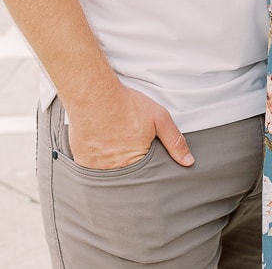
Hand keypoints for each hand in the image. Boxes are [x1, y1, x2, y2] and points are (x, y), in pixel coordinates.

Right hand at [63, 84, 193, 169]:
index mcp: (137, 162)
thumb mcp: (159, 118)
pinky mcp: (82, 161)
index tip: (142, 156)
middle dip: (128, 165)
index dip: (145, 166)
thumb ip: (175, 141)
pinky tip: (98, 145)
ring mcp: (97, 167)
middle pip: (126, 175)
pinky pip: (91, 168)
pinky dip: (95, 160)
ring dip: (111, 164)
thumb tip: (189, 162)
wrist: (94, 94)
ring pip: (108, 173)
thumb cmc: (127, 105)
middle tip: (125, 144)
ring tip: (112, 144)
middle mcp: (117, 169)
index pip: (145, 175)